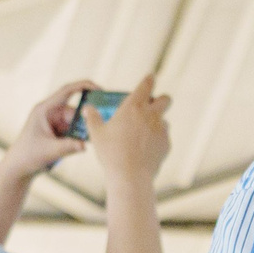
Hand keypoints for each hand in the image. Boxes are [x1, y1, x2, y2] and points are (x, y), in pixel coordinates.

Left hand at [10, 79, 97, 174]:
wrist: (19, 168)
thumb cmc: (29, 156)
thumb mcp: (50, 151)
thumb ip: (69, 147)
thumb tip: (85, 145)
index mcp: (45, 109)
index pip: (66, 91)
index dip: (84, 86)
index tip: (100, 89)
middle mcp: (50, 113)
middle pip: (75, 111)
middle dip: (85, 121)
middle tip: (94, 132)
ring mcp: (54, 122)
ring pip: (76, 122)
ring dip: (81, 132)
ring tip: (84, 144)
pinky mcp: (58, 132)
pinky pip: (74, 130)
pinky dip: (79, 137)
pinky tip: (81, 146)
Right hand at [89, 73, 171, 189]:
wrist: (130, 175)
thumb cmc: (111, 152)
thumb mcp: (97, 133)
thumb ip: (92, 118)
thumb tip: (86, 108)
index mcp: (133, 107)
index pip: (146, 86)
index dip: (149, 80)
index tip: (151, 76)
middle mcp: (150, 115)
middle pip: (166, 99)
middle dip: (162, 100)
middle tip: (153, 106)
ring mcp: (161, 129)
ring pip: (165, 120)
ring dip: (157, 123)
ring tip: (142, 135)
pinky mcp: (167, 143)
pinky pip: (164, 137)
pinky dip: (157, 140)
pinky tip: (146, 150)